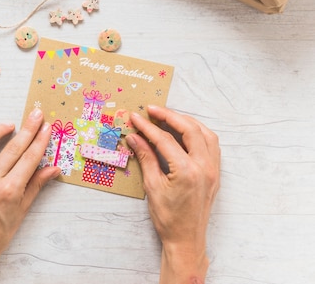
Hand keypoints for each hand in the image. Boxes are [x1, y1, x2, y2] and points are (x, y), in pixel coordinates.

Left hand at [0, 108, 59, 283]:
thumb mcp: (23, 211)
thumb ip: (36, 186)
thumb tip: (53, 168)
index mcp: (10, 190)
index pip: (29, 158)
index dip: (40, 140)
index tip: (46, 127)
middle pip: (12, 148)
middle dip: (27, 130)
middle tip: (35, 115)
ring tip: (8, 126)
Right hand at [126, 105, 219, 283]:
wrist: (186, 240)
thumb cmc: (168, 218)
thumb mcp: (152, 187)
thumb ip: (145, 157)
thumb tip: (135, 137)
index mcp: (187, 171)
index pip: (165, 140)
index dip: (148, 127)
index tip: (136, 118)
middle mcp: (204, 167)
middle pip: (189, 129)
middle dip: (170, 116)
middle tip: (152, 110)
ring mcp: (213, 170)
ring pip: (205, 134)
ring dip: (187, 122)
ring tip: (168, 117)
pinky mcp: (215, 173)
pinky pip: (212, 145)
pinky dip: (199, 133)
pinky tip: (186, 132)